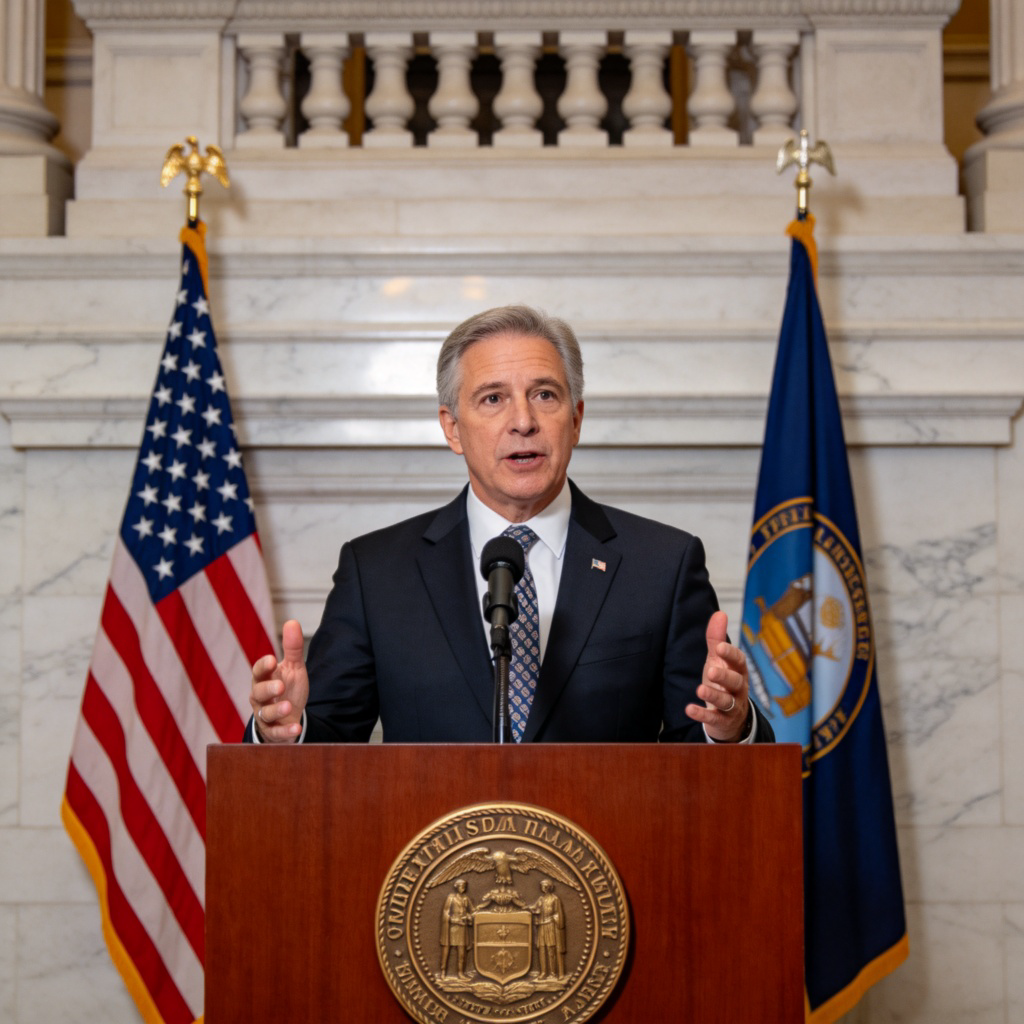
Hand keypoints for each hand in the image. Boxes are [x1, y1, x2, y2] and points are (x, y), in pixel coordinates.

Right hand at [249, 619, 307, 742]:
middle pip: (258, 693)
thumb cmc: (287, 688)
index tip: (273, 660)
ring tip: (288, 706)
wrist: (288, 716)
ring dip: (276, 710)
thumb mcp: (293, 668)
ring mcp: (265, 716)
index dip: (263, 666)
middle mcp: (260, 697)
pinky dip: (286, 732)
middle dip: (268, 689)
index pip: (258, 671)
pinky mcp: (273, 732)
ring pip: (264, 714)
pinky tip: (297, 728)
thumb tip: (292, 621)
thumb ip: (293, 648)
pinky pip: (276, 733)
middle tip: (279, 686)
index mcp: (264, 679)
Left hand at [685, 610, 749, 742]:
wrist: (731, 717)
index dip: (730, 654)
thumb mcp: (718, 660)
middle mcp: (738, 689)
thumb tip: (719, 613)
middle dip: (725, 676)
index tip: (719, 647)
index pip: (739, 661)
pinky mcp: (722, 721)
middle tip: (711, 671)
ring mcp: (732, 707)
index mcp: (738, 671)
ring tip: (700, 689)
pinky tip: (689, 709)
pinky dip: (702, 714)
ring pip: (727, 702)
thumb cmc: (723, 682)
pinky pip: (714, 718)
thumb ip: (716, 639)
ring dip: (713, 695)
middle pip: (736, 682)